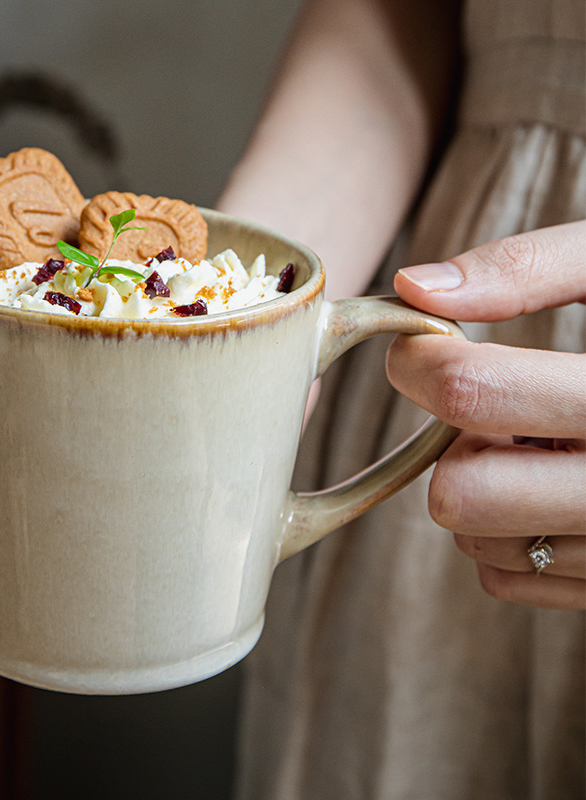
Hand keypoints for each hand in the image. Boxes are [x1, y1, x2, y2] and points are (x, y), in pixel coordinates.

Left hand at [386, 221, 585, 608]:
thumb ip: (528, 267)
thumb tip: (414, 288)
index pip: (473, 392)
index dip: (419, 361)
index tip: (421, 346)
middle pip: (461, 493)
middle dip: (452, 444)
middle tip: (491, 411)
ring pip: (475, 538)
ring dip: (482, 486)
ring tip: (541, 445)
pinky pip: (504, 575)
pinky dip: (507, 533)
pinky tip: (554, 490)